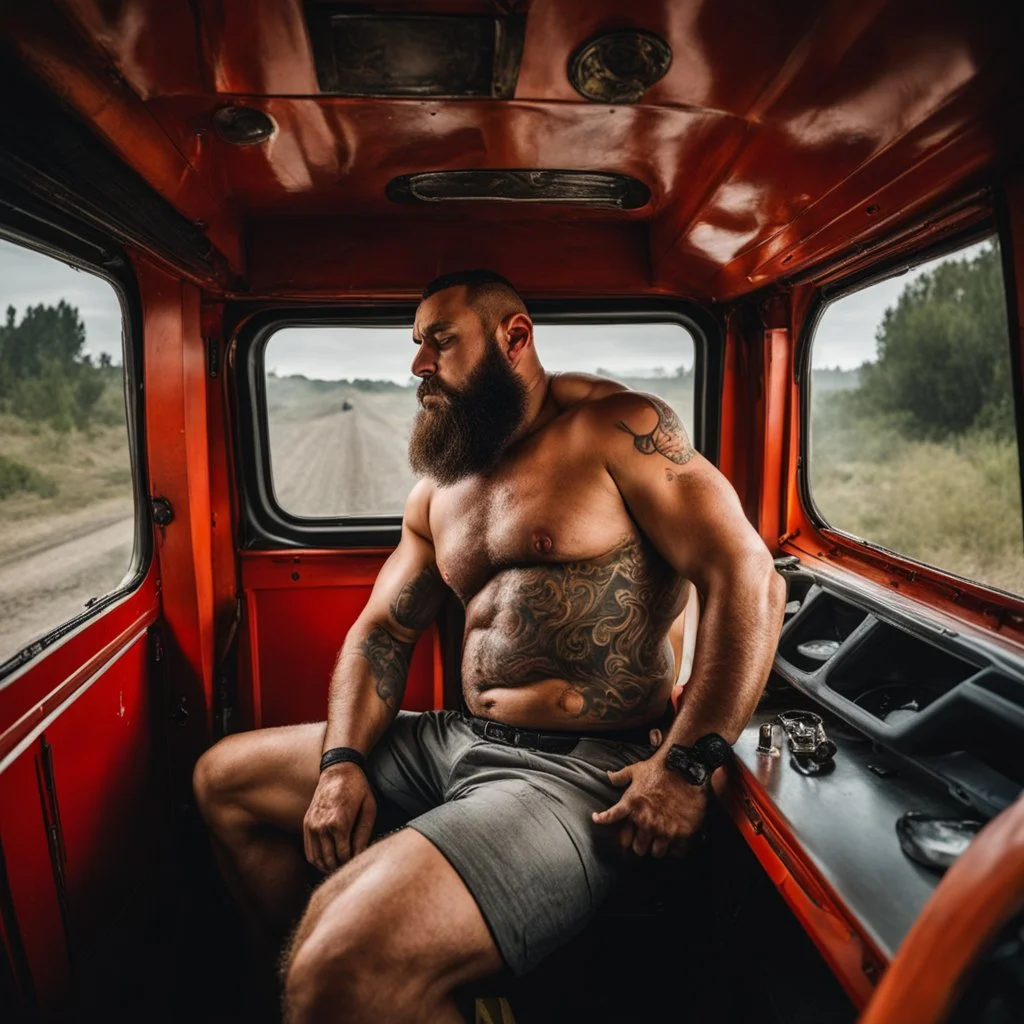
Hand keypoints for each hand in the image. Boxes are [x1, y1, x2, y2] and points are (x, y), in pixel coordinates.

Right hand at [302, 763, 376, 873]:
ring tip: (340, 866)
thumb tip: (360, 855)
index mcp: (339, 823)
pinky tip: (328, 862)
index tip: (360, 863)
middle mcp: (322, 826)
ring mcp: (312, 825)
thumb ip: (364, 834)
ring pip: (317, 859)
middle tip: (352, 866)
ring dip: (328, 867)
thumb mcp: (369, 809)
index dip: (353, 862)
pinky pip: (308, 850)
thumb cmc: (358, 788)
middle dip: (341, 867)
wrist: (339, 769)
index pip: (344, 856)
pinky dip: (317, 860)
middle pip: (330, 860)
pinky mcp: (307, 823)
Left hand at [591, 732, 707, 857]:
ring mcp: (664, 830)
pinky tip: (676, 844)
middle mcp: (646, 822)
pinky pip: (676, 851)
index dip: (606, 824)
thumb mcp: (636, 770)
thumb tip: (609, 775)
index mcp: (632, 807)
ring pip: (657, 852)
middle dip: (640, 845)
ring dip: (658, 848)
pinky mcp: (681, 833)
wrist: (685, 768)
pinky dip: (676, 849)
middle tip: (645, 840)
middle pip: (638, 848)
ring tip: (661, 842)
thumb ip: (621, 776)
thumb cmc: (659, 769)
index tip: (604, 825)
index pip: (611, 819)